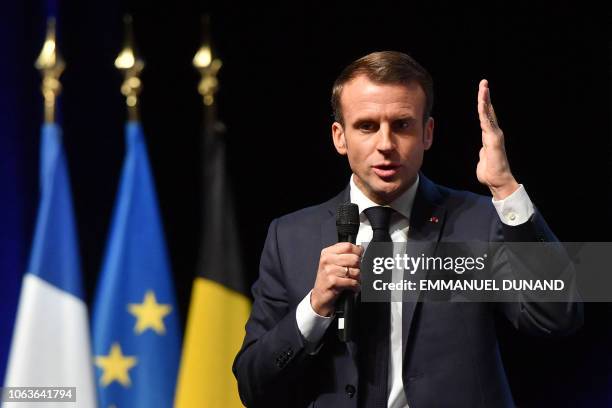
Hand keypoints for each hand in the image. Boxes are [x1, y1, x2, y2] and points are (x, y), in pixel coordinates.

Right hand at [310, 242, 362, 316]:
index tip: (359, 257)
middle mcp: (327, 260)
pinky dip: (355, 286)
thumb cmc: (328, 279)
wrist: (320, 296)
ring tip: (353, 281)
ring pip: (355, 271)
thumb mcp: (333, 263)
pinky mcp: (332, 281)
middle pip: (354, 258)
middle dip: (358, 267)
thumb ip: (345, 254)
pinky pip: (352, 282)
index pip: (348, 246)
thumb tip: (360, 248)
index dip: (357, 252)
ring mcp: (329, 270)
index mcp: (327, 252)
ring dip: (357, 278)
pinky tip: (352, 287)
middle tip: (355, 272)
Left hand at [476, 79, 518, 199]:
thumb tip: (483, 152)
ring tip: (484, 87)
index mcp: (489, 136)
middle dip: (486, 96)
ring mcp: (494, 135)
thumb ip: (484, 153)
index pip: (486, 117)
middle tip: (484, 82)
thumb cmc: (490, 173)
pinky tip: (482, 102)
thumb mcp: (484, 159)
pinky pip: (487, 122)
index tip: (483, 93)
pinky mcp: (493, 139)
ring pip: (488, 114)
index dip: (484, 105)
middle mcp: (493, 133)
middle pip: (488, 111)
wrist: (498, 181)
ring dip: (485, 100)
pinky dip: (484, 112)